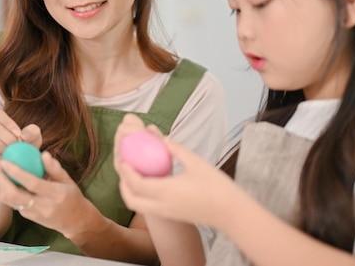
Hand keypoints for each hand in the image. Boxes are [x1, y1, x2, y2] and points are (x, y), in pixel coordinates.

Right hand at [0, 107, 41, 188]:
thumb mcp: (33, 142)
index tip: (19, 135)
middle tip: (17, 146)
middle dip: (7, 135)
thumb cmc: (23, 155)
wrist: (13, 178)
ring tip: (10, 153)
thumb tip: (24, 135)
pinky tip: (4, 160)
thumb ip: (33, 133)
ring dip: (1, 144)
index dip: (7, 122)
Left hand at [0, 151, 98, 238]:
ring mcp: (33, 214)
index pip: (32, 183)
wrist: (74, 221)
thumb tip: (43, 154)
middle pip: (13, 194)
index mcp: (55, 195)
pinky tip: (3, 177)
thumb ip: (55, 168)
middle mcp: (42, 206)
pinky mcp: (27, 217)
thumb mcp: (68, 180)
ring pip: (8, 201)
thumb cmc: (72, 196)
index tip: (4, 160)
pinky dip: (5, 189)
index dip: (16, 172)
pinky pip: (12, 202)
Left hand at [115, 116, 237, 229]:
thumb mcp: (196, 163)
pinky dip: (140, 196)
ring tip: (132, 174)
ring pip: (138, 205)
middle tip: (124, 167)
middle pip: (131, 199)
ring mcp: (166, 212)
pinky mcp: (171, 215)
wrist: (231, 213)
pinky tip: (147, 182)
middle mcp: (162, 205)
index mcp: (167, 191)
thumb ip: (176, 150)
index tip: (123, 158)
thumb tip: (162, 138)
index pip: (137, 183)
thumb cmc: (217, 186)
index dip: (127, 171)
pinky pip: (147, 207)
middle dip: (123, 184)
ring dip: (130, 191)